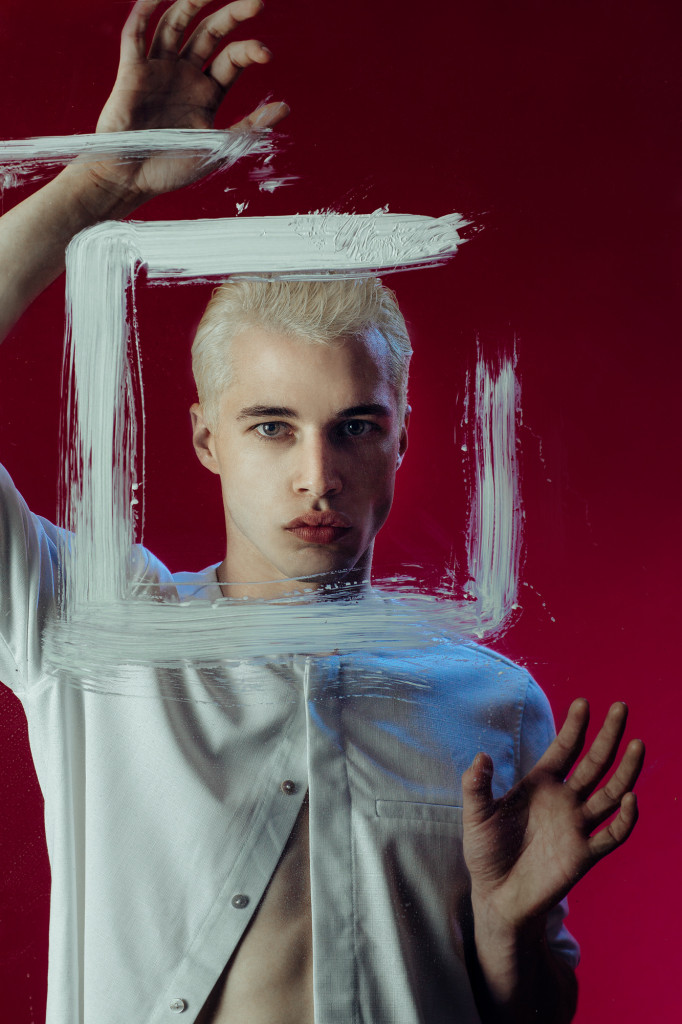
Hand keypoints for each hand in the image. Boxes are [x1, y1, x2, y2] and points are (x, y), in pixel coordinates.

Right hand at [86, 0, 287, 206]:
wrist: (131, 181)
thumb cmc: (172, 169)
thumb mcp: (219, 149)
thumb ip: (250, 127)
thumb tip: (286, 107)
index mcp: (207, 93)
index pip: (232, 59)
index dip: (250, 50)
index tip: (266, 53)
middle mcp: (184, 76)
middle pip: (209, 33)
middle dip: (231, 14)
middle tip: (256, 2)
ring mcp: (158, 70)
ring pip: (175, 24)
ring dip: (191, 2)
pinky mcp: (131, 71)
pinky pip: (135, 33)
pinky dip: (144, 10)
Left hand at [462, 699, 643, 928]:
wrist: (496, 897)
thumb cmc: (486, 852)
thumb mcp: (476, 816)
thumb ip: (476, 786)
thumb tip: (480, 756)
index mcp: (540, 784)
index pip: (564, 749)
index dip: (575, 726)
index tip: (584, 702)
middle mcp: (564, 800)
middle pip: (594, 763)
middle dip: (608, 736)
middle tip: (621, 707)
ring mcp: (577, 826)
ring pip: (610, 793)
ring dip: (625, 771)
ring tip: (637, 745)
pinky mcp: (584, 854)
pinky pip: (611, 835)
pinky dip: (624, 819)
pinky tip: (629, 798)